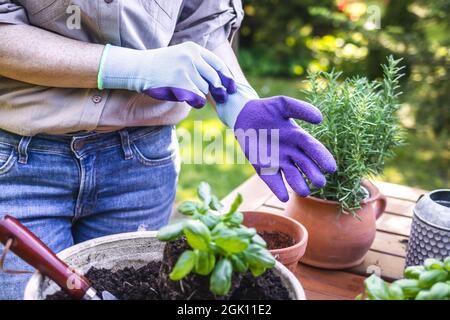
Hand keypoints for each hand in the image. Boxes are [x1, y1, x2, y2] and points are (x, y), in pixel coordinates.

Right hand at [98, 42, 235, 107]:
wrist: (139, 69)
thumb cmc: (161, 65)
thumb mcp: (180, 55)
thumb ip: (198, 62)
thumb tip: (220, 78)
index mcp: (193, 49)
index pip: (217, 63)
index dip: (227, 76)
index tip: (232, 86)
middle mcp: (191, 58)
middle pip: (214, 78)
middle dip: (219, 90)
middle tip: (222, 97)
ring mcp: (185, 71)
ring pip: (205, 90)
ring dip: (201, 95)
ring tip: (190, 93)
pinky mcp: (180, 84)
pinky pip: (197, 98)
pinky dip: (196, 102)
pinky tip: (190, 100)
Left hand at [217, 84, 336, 201]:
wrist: (244, 115)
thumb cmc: (267, 109)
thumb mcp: (283, 104)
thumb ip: (300, 109)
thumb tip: (320, 118)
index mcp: (299, 137)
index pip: (313, 149)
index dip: (322, 158)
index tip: (331, 167)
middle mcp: (291, 152)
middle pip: (304, 165)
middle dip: (312, 173)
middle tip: (320, 182)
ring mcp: (277, 161)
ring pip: (291, 175)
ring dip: (297, 184)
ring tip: (303, 192)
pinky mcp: (263, 167)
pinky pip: (272, 179)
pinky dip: (278, 188)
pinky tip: (283, 196)